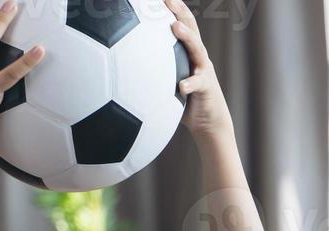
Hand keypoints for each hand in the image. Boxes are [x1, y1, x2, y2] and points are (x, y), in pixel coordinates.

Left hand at [165, 0, 232, 142]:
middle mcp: (197, 55)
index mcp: (187, 51)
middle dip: (180, 11)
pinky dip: (189, 84)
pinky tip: (181, 86)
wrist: (208, 120)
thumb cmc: (183, 99)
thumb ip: (152, 69)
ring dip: (187, 37)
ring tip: (176, 27)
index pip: (180, 22)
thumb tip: (120, 65)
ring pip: (197, 49)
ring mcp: (203, 69)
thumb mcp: (167, 80)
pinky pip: (197, 84)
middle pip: (191, 27)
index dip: (171, 8)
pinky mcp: (206, 87)